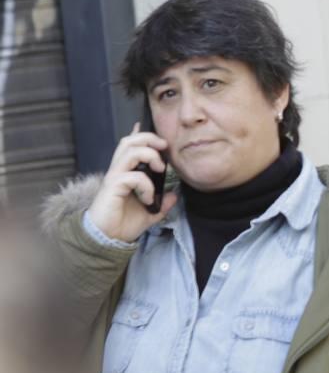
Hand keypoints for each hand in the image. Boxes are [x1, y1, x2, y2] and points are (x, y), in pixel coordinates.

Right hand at [86, 124, 177, 243]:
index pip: (130, 146)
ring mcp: (114, 178)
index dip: (141, 135)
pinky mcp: (112, 188)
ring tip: (160, 170)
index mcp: (126, 172)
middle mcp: (118, 171)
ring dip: (150, 156)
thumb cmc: (124, 223)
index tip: (157, 134)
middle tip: (164, 148)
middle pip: (129, 141)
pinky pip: (132, 177)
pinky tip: (149, 199)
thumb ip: (163, 202)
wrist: (109, 239)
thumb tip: (175, 194)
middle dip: (149, 138)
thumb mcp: (151, 212)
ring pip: (130, 152)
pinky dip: (146, 185)